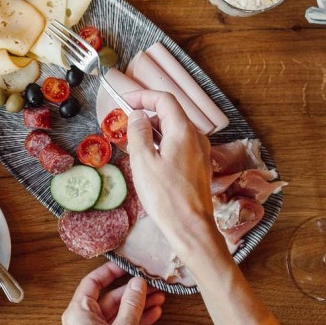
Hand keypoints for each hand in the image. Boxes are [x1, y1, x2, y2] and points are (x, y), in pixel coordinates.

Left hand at [59, 262, 163, 324]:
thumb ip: (131, 304)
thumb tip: (138, 283)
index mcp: (77, 313)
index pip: (92, 282)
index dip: (111, 271)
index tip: (128, 264)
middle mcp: (78, 322)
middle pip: (106, 297)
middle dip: (131, 291)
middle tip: (152, 283)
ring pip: (114, 313)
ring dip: (135, 306)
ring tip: (159, 298)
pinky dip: (132, 322)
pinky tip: (153, 315)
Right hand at [125, 90, 224, 258]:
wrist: (190, 227)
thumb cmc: (166, 197)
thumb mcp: (143, 161)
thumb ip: (138, 133)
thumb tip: (137, 116)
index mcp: (183, 131)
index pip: (164, 100)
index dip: (143, 97)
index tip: (125, 101)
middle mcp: (196, 137)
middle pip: (169, 114)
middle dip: (146, 116)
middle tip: (125, 128)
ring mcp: (200, 152)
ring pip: (174, 130)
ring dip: (152, 132)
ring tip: (134, 146)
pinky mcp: (198, 166)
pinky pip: (179, 145)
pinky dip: (162, 144)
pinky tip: (149, 160)